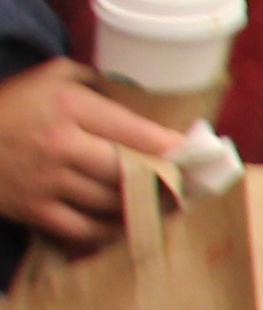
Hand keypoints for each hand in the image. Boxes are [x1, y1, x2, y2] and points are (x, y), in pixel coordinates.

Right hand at [0, 56, 193, 253]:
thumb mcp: (51, 78)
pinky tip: (129, 225)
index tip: (195, 155)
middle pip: (131, 172)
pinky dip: (113, 231)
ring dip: (143, 206)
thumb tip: (147, 102)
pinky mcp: (35, 211)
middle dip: (165, 181)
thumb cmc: (11, 105)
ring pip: (114, 203)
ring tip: (166, 205)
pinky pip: (89, 231)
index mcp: (67, 107)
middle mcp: (60, 145)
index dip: (172, 147)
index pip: (136, 132)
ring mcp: (47, 182)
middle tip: (188, 186)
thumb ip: (97, 85)